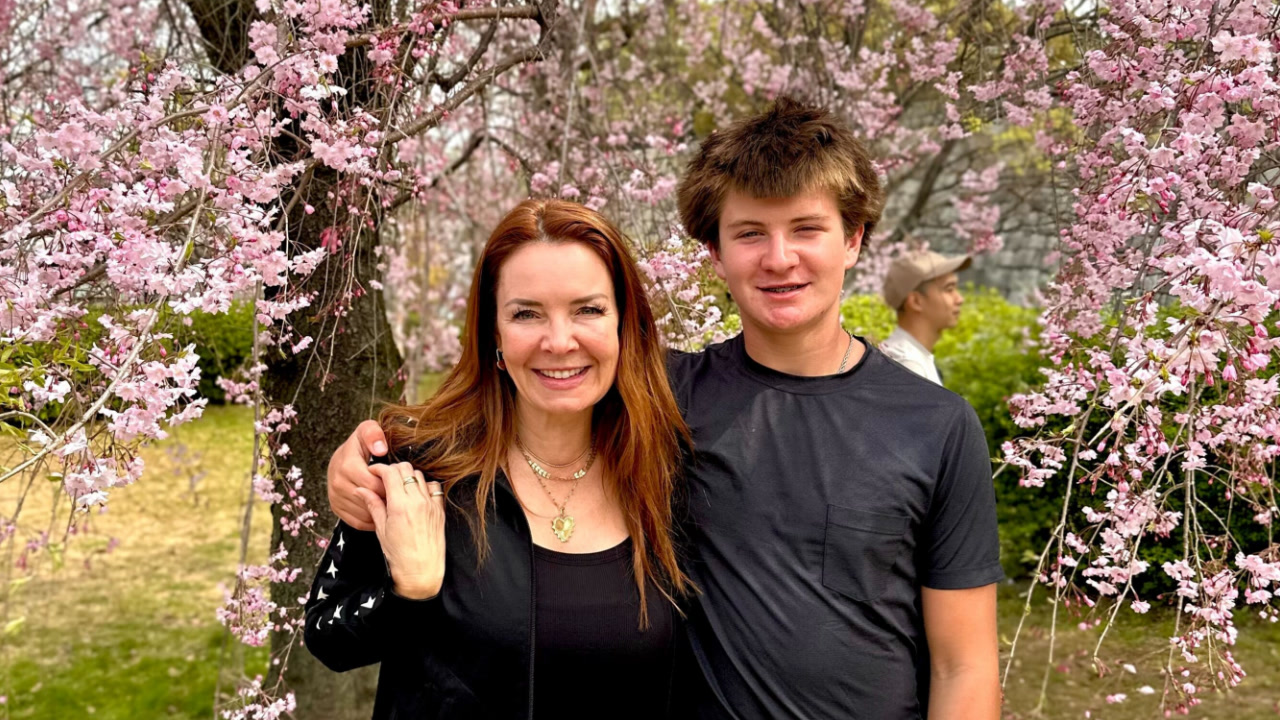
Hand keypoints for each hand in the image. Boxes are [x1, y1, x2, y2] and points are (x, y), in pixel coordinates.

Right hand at [327, 420, 389, 530]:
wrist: (339, 459)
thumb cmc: (359, 445)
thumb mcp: (366, 431)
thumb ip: (374, 434)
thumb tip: (381, 449)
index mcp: (347, 466)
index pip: (374, 484)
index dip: (390, 485)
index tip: (399, 482)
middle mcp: (338, 483)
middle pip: (371, 499)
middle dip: (388, 498)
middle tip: (401, 496)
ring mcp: (335, 497)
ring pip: (365, 513)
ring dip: (382, 511)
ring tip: (393, 503)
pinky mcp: (336, 508)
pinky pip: (357, 522)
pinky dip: (372, 520)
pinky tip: (383, 511)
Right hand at [360, 462, 446, 599]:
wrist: (421, 571)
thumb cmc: (398, 554)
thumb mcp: (381, 529)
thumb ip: (373, 505)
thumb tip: (360, 490)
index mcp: (400, 505)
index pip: (390, 472)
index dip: (379, 468)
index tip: (373, 472)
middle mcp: (418, 501)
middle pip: (406, 468)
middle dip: (393, 469)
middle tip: (385, 478)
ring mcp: (431, 504)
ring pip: (420, 475)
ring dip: (408, 476)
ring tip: (399, 487)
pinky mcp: (439, 510)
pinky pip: (434, 487)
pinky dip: (425, 485)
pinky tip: (416, 494)